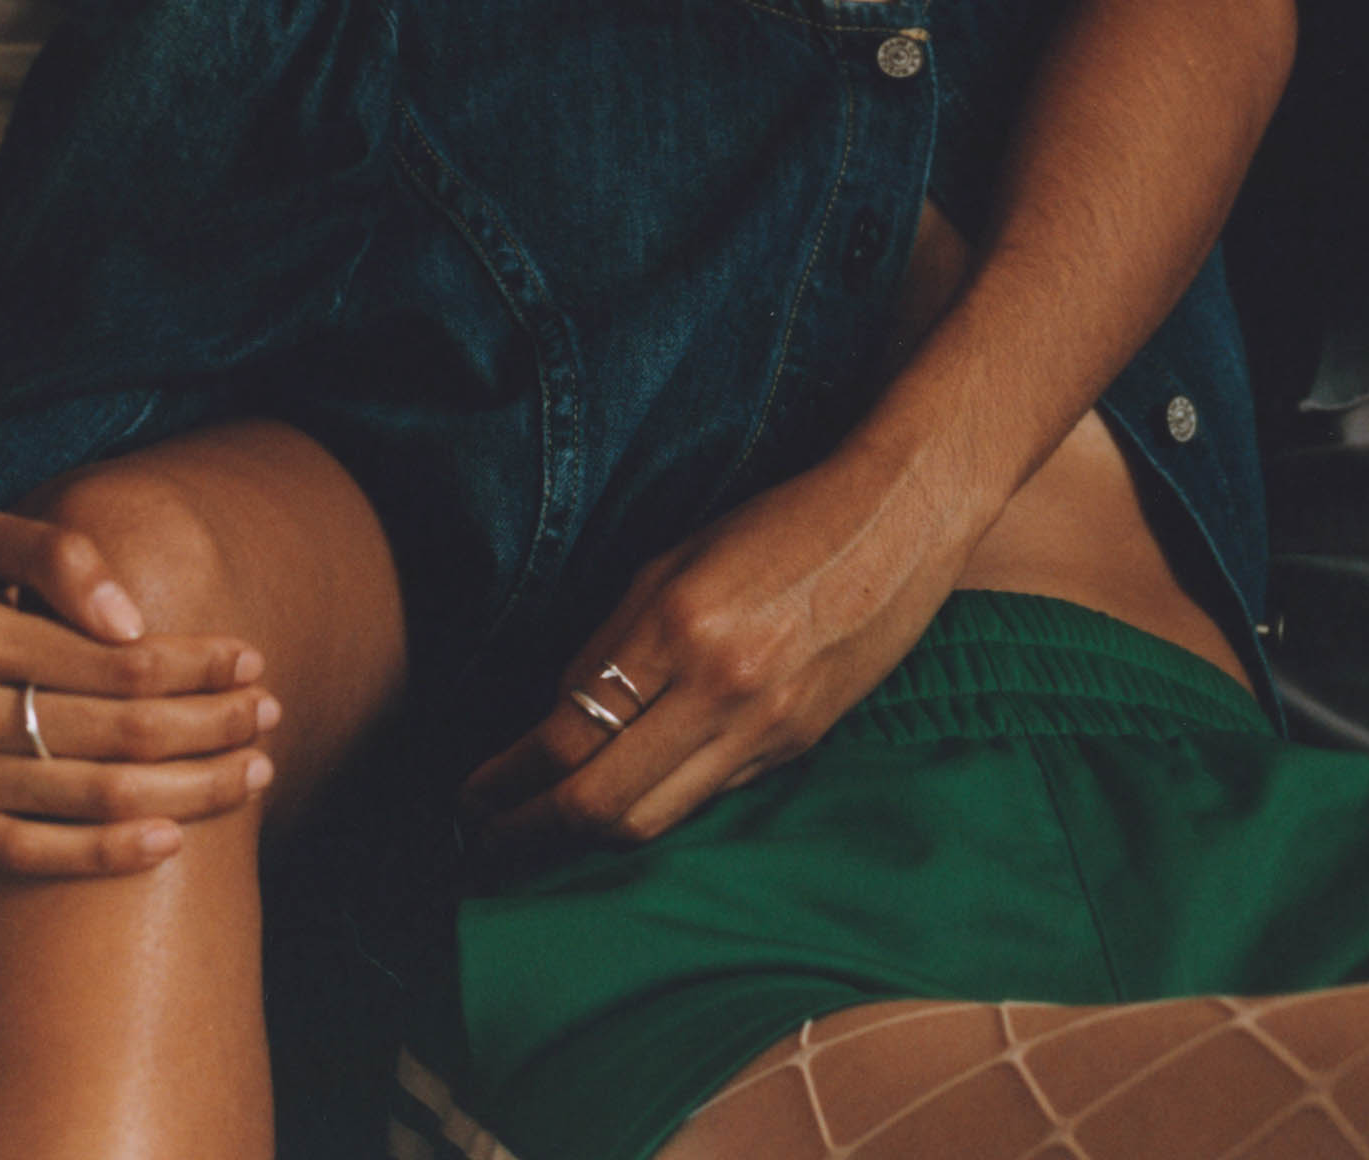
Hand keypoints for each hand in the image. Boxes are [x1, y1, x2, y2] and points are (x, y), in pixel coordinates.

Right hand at [0, 512, 280, 878]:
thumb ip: (53, 553)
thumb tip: (132, 621)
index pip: (116, 660)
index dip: (197, 664)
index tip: (252, 659)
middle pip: (118, 732)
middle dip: (211, 726)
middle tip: (271, 716)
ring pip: (88, 797)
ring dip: (188, 791)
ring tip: (252, 775)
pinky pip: (29, 856)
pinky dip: (105, 855)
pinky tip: (171, 840)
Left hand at [462, 442, 964, 858]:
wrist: (898, 524)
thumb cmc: (778, 524)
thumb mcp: (674, 561)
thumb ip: (612, 641)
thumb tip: (556, 718)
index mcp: (678, 627)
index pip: (567, 732)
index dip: (506, 777)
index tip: (470, 795)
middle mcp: (721, 688)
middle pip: (602, 800)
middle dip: (530, 832)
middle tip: (483, 843)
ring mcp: (765, 728)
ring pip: (654, 819)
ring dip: (586, 841)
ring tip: (538, 844)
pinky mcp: (797, 748)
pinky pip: (706, 797)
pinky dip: (654, 808)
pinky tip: (621, 807)